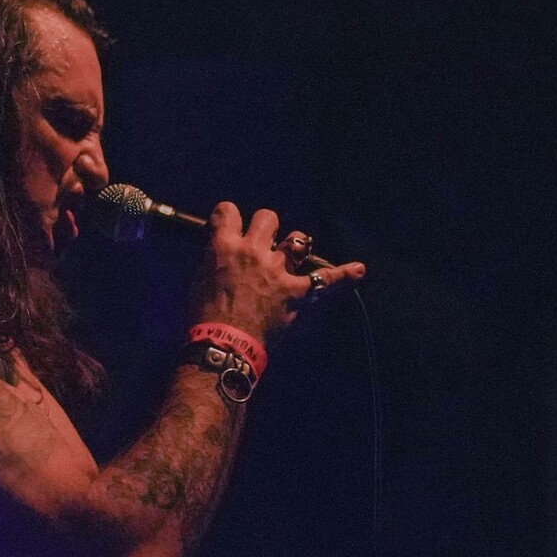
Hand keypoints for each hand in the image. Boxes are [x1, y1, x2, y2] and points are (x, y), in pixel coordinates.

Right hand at [194, 203, 365, 341]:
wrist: (223, 345)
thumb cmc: (205, 317)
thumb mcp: (198, 279)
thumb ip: (213, 259)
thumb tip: (221, 252)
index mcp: (224, 246)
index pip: (227, 211)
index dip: (230, 217)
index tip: (231, 225)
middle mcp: (253, 251)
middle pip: (268, 218)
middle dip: (266, 228)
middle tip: (262, 244)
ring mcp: (278, 270)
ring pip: (297, 240)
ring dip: (295, 246)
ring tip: (293, 255)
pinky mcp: (296, 292)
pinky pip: (326, 280)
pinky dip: (343, 276)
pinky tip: (358, 270)